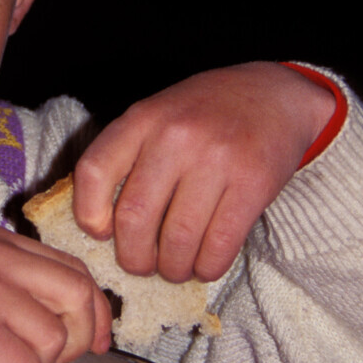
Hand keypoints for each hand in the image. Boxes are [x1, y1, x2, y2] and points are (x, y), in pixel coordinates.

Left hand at [72, 62, 336, 283]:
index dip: (88, 213)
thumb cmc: (205, 113)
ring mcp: (216, 159)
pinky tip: (205, 265)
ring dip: (172, 268)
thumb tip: (102, 223)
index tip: (101, 232)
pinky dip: (207, 268)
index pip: (93, 172)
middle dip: (134, 258)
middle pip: (134, 218)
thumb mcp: (158, 114)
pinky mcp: (253, 184)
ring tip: (175, 268)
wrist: (274, 94)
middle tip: (142, 264)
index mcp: (142, 118)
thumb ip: (129, 154)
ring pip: (178, 240)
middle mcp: (175, 136)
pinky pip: (219, 245)